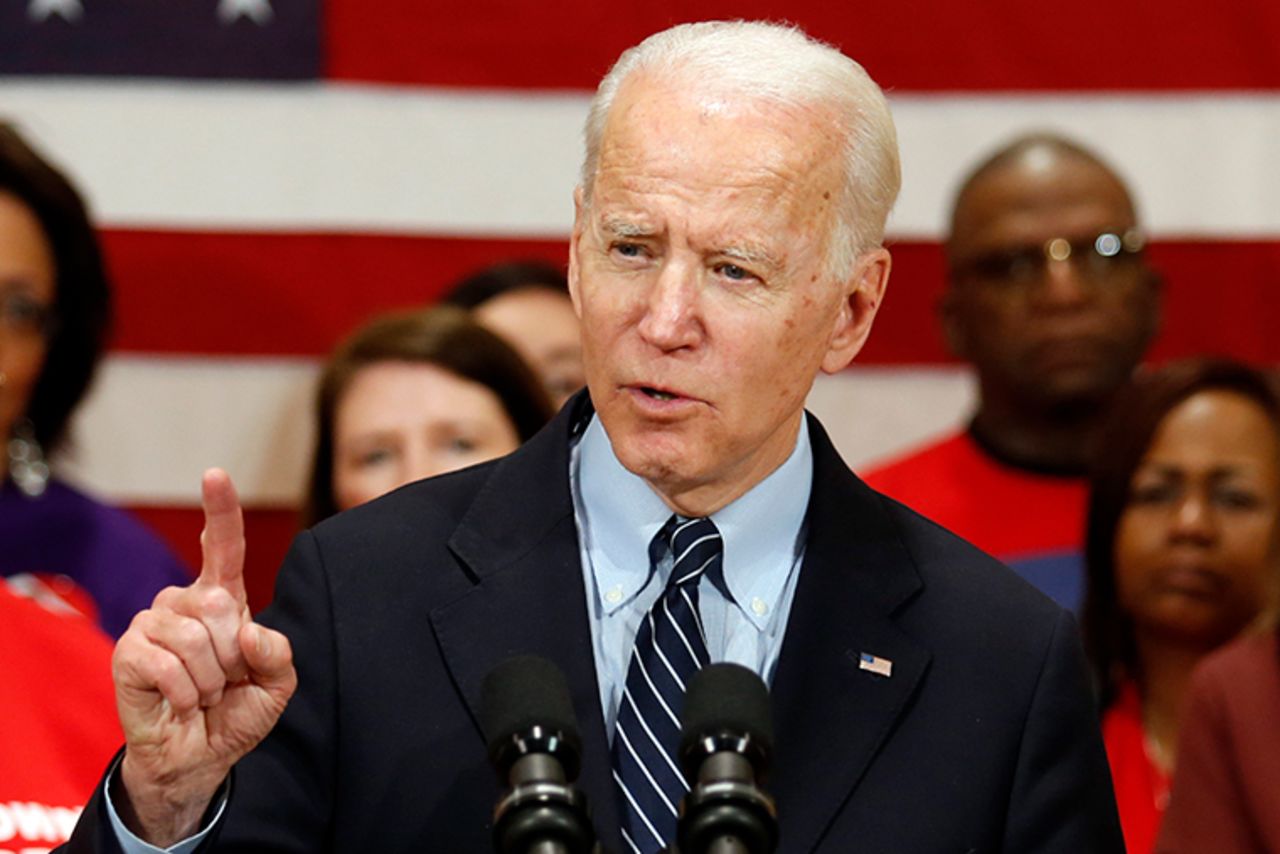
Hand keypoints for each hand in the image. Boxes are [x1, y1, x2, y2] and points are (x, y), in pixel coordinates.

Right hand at [112, 469, 296, 845]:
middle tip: (224, 680)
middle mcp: (183, 603)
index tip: (215, 475)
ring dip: (210, 678)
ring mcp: (151, 624)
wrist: (199, 758)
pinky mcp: (128, 653)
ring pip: (195, 637)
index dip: (220, 510)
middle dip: (233, 654)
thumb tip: (248, 632)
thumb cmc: (235, 713)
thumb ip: (278, 655)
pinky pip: (168, 663)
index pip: (223, 547)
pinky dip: (186, 692)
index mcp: (222, 601)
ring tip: (202, 692)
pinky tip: (182, 703)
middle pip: (220, 605)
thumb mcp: (276, 685)